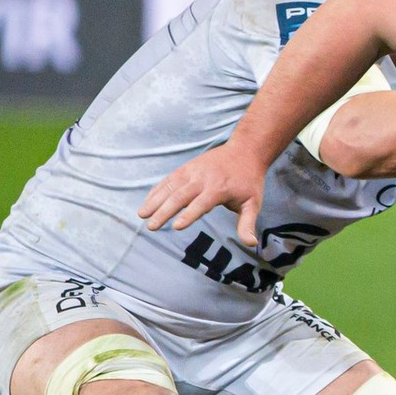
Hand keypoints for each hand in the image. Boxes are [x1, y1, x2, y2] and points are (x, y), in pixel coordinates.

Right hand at [139, 141, 270, 245]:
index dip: (190, 215)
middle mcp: (203, 179)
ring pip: (170, 187)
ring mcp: (192, 172)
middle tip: (152, 226)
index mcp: (219, 189)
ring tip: (142, 215)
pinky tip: (148, 202)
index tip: (177, 226)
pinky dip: (157, 190)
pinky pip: (168, 180)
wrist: (244, 151)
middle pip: (180, 196)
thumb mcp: (253, 203)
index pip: (202, 203)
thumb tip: (251, 244)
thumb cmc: (249, 181)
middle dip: (165, 211)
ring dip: (155, 200)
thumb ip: (248, 223)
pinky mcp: (186, 168)